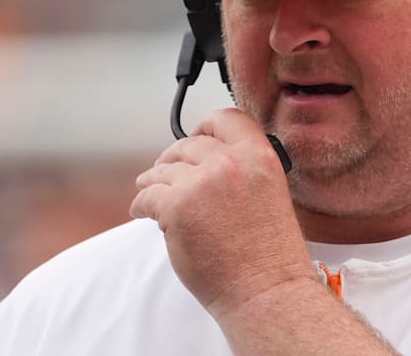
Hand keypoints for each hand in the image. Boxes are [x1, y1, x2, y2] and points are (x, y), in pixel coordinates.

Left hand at [130, 108, 316, 319]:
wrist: (265, 291)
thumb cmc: (269, 256)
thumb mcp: (270, 195)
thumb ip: (243, 171)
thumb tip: (208, 162)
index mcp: (260, 157)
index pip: (226, 119)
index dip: (206, 126)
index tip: (196, 136)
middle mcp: (230, 163)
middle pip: (188, 144)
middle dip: (173, 157)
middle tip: (165, 170)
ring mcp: (201, 184)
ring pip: (163, 170)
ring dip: (154, 181)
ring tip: (149, 192)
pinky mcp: (176, 208)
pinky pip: (147, 197)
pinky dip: (141, 204)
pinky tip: (142, 211)